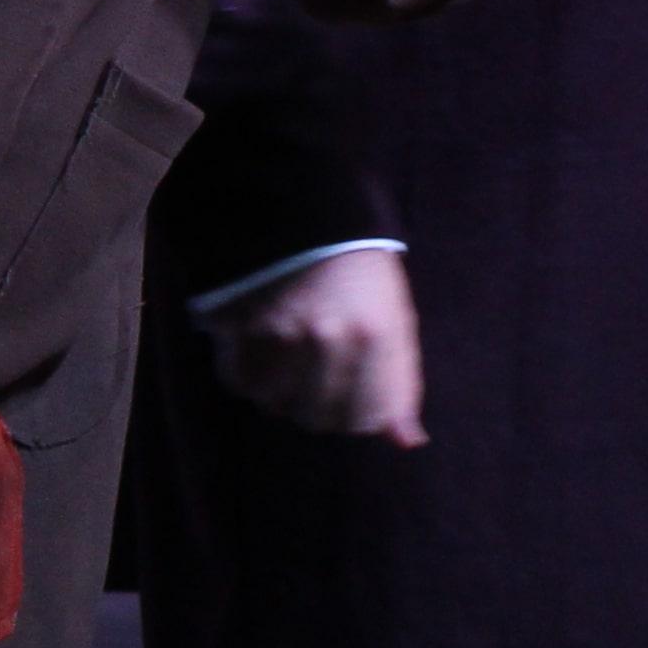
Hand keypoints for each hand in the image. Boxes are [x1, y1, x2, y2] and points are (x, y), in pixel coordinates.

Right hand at [209, 249, 426, 446]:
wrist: (299, 205)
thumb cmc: (357, 265)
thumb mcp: (392, 314)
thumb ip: (399, 381)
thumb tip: (408, 442)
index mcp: (379, 332)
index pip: (370, 416)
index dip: (362, 415)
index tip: (354, 398)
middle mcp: (332, 340)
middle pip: (321, 418)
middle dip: (321, 404)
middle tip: (318, 372)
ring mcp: (282, 335)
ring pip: (278, 404)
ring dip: (282, 389)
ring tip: (287, 355)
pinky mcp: (239, 326)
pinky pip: (241, 382)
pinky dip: (248, 373)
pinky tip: (259, 345)